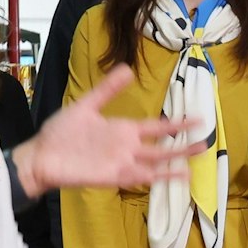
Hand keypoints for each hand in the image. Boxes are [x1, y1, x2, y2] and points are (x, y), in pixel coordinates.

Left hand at [12, 66, 200, 196]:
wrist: (42, 155)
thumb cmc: (61, 132)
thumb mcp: (86, 104)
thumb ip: (107, 90)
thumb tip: (128, 68)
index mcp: (123, 130)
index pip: (156, 127)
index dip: (176, 124)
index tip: (197, 118)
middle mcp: (127, 148)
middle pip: (162, 148)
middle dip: (183, 146)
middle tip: (206, 142)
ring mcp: (122, 163)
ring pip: (155, 165)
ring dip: (174, 165)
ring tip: (195, 164)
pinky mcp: (112, 177)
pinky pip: (138, 178)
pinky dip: (156, 178)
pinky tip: (171, 176)